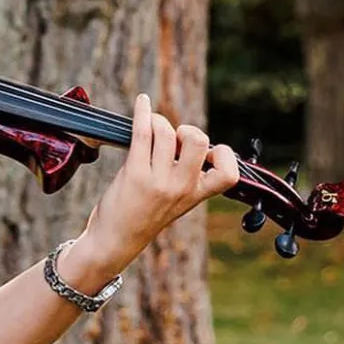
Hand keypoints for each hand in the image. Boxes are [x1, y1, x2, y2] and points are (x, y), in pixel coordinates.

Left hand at [74, 93, 239, 273]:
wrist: (115, 241)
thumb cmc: (143, 216)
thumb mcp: (176, 202)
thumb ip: (187, 177)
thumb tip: (187, 139)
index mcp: (196, 195)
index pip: (229, 174)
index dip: (223, 154)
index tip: (206, 152)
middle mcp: (181, 188)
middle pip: (198, 141)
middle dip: (187, 130)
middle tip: (173, 139)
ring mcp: (158, 181)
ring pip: (166, 133)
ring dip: (158, 121)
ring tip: (150, 128)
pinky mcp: (134, 174)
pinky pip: (142, 132)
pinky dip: (142, 112)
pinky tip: (141, 102)